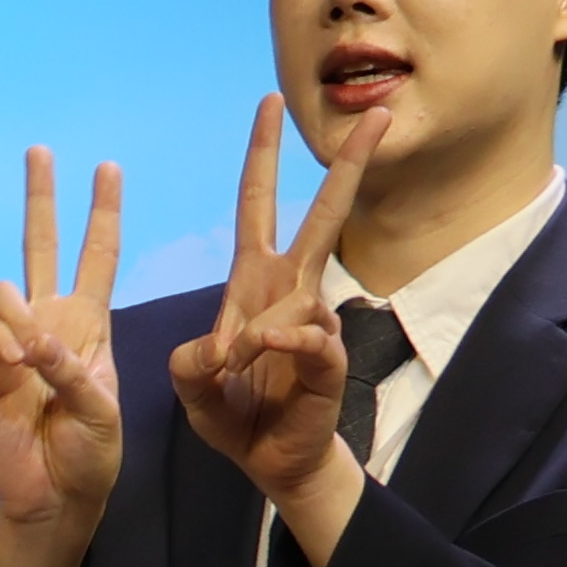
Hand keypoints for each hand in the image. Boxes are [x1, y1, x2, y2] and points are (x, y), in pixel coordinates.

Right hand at [0, 146, 128, 543]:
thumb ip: (71, 368)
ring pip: (6, 290)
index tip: (108, 169)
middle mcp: (49, 322)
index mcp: (89, 325)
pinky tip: (15, 362)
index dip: (103, 213)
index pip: (98, 255)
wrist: (54, 496)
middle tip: (39, 151)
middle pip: (43, 246)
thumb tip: (28, 337)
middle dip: (41, 199)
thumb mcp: (103, 407)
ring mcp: (13, 343)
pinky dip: (0, 338)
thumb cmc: (91, 453)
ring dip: (20, 314)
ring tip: (33, 357)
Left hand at [165, 96, 373, 514]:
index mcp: (252, 281)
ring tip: (234, 371)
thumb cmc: (233, 414)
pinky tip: (263, 357)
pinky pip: (310, 338)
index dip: (262, 156)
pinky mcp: (329, 361)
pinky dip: (283, 347)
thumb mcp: (191, 383)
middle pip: (322, 215)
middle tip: (376, 114)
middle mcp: (290, 291)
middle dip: (347, 165)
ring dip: (259, 333)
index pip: (257, 204)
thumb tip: (227, 344)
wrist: (269, 462)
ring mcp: (315, 323)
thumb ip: (191, 360)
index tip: (269, 104)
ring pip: (302, 295)